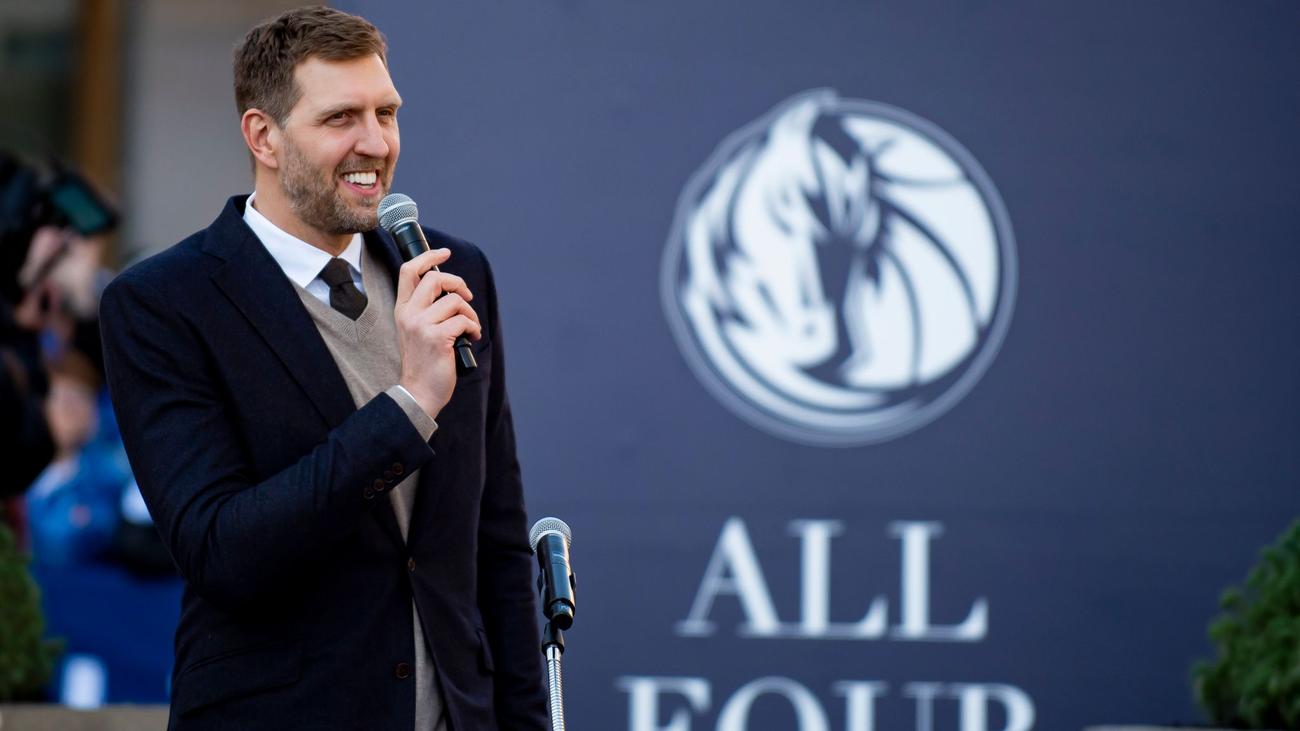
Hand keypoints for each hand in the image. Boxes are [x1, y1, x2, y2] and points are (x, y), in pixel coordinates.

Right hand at [394, 248, 481, 419]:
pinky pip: (464, 320)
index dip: (428, 257)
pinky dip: (474, 327)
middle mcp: (409, 314)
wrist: (419, 391)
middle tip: (467, 296)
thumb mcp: (416, 330)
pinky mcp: (437, 338)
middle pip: (435, 280)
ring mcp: (422, 325)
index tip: (444, 253)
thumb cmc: (423, 361)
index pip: (409, 271)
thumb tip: (449, 289)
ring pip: (455, 301)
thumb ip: (425, 309)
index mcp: (402, 310)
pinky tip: (471, 337)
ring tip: (470, 326)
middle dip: (458, 283)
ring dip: (470, 313)